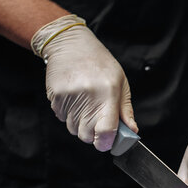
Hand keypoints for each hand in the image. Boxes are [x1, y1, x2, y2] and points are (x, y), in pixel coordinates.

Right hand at [31, 15, 137, 150]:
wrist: (71, 44)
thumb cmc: (100, 63)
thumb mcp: (120, 82)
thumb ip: (125, 110)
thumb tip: (132, 131)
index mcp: (108, 93)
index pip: (106, 131)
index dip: (107, 143)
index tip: (108, 142)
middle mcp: (88, 96)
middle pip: (87, 135)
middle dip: (94, 134)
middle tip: (97, 120)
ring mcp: (69, 97)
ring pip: (73, 129)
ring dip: (80, 124)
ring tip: (85, 104)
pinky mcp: (55, 97)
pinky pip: (62, 118)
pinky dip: (68, 114)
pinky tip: (74, 98)